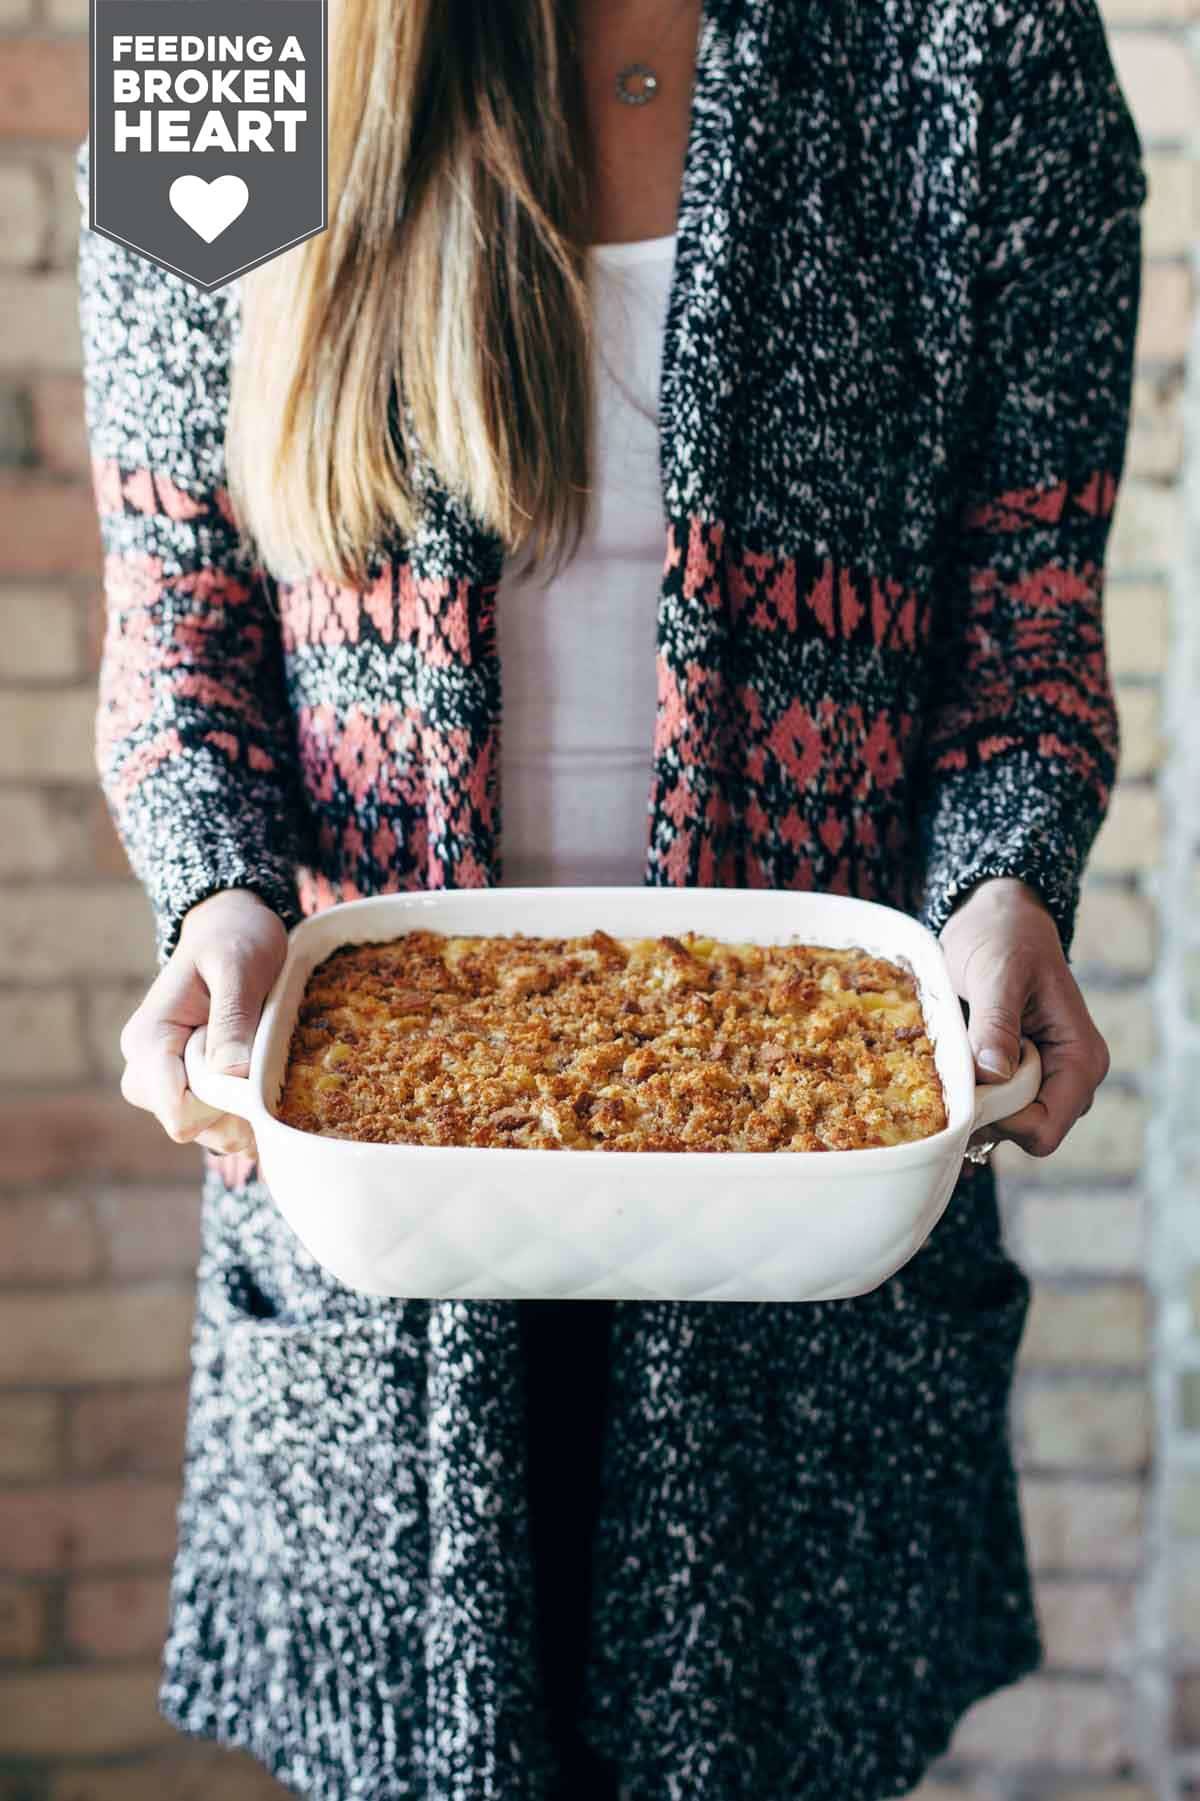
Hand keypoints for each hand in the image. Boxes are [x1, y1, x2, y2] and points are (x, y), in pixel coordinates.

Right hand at [117, 888, 287, 1155]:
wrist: (231, 929)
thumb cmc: (234, 938)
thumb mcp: (238, 965)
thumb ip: (232, 1016)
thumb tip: (230, 1073)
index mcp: (148, 1040)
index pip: (176, 1109)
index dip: (221, 1102)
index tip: (249, 1065)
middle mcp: (147, 1069)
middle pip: (191, 1127)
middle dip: (235, 1108)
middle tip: (262, 1057)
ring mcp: (167, 1083)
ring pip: (208, 1133)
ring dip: (245, 1112)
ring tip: (264, 1061)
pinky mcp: (190, 1089)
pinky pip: (219, 1126)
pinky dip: (247, 1114)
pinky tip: (264, 1079)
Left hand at [939, 876, 1109, 1157]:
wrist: (996, 919)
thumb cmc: (1004, 937)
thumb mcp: (998, 973)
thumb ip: (997, 1023)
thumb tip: (994, 1074)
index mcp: (1079, 1059)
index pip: (1044, 1128)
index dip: (1002, 1120)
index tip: (965, 1088)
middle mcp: (1067, 1079)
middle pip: (1023, 1134)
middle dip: (983, 1113)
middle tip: (949, 1074)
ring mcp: (1041, 1081)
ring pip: (1003, 1125)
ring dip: (970, 1103)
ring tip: (948, 1061)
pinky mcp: (1015, 1077)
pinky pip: (990, 1107)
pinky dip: (966, 1095)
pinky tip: (948, 1066)